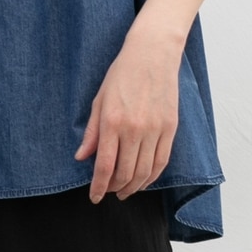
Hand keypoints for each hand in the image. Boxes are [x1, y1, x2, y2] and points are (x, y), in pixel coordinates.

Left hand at [75, 27, 181, 201]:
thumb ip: (92, 132)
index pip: (104, 166)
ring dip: (133, 187)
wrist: (152, 54)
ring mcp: (155, 130)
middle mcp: (134, 129)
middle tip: (108, 191)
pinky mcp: (170, 128)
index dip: (98, 187)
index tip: (94, 197)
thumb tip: (81, 158)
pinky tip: (143, 180)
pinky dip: (152, 177)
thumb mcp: (99, 100)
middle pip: (125, 174)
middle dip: (114, 188)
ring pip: (145, 173)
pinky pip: (162, 162)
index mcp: (112, 122)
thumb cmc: (122, 74)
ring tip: (124, 190)